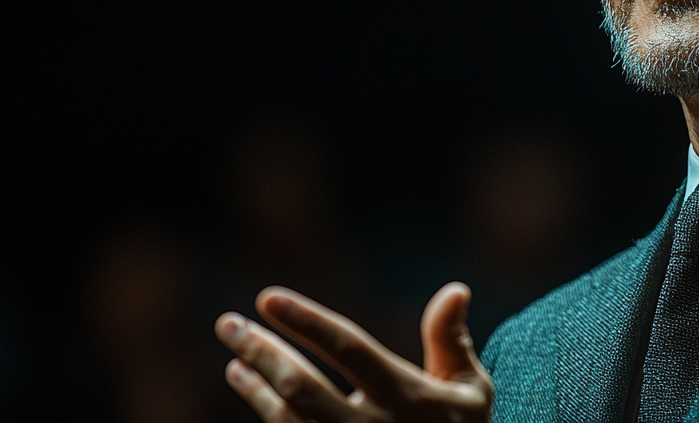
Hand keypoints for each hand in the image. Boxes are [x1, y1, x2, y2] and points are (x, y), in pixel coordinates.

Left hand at [215, 282, 492, 422]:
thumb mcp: (472, 392)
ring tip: (235, 352)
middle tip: (227, 323)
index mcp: (409, 399)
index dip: (308, 322)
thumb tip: (455, 289)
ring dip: (255, 383)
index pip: (350, 350)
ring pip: (287, 419)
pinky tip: (246, 381)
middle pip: (304, 388)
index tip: (267, 298)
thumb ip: (451, 341)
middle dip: (262, 352)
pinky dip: (262, 406)